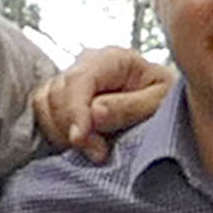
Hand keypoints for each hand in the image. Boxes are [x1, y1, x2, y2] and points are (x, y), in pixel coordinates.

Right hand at [35, 46, 163, 160]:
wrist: (169, 106)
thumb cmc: (167, 101)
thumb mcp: (160, 102)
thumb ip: (129, 107)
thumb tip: (94, 113)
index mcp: (112, 58)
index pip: (78, 80)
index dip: (74, 112)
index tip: (81, 140)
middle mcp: (86, 65)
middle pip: (55, 93)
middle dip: (70, 128)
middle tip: (98, 153)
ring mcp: (71, 82)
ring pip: (43, 105)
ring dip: (60, 133)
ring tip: (92, 150)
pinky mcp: (62, 100)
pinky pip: (43, 115)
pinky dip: (55, 134)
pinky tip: (80, 146)